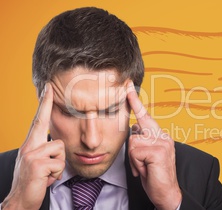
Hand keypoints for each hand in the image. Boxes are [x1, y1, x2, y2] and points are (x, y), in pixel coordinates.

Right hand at [2, 83, 64, 209]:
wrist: (20, 200)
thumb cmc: (32, 181)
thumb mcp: (38, 162)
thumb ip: (45, 150)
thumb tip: (57, 143)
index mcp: (30, 144)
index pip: (38, 121)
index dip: (43, 105)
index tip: (47, 89)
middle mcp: (29, 146)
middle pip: (42, 122)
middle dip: (46, 103)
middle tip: (49, 86)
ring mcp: (31, 154)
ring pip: (60, 149)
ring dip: (59, 164)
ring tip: (48, 173)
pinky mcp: (36, 164)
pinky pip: (59, 164)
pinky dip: (56, 174)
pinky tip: (46, 179)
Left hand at [126, 81, 181, 209]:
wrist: (167, 193)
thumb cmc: (155, 175)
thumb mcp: (146, 156)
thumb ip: (142, 140)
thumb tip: (134, 127)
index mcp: (161, 136)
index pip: (146, 116)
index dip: (135, 102)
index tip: (127, 87)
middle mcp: (163, 136)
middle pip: (134, 132)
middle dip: (134, 151)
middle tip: (146, 165)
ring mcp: (162, 142)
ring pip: (133, 143)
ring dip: (135, 160)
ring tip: (146, 168)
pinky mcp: (158, 151)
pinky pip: (135, 152)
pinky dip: (137, 164)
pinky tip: (147, 170)